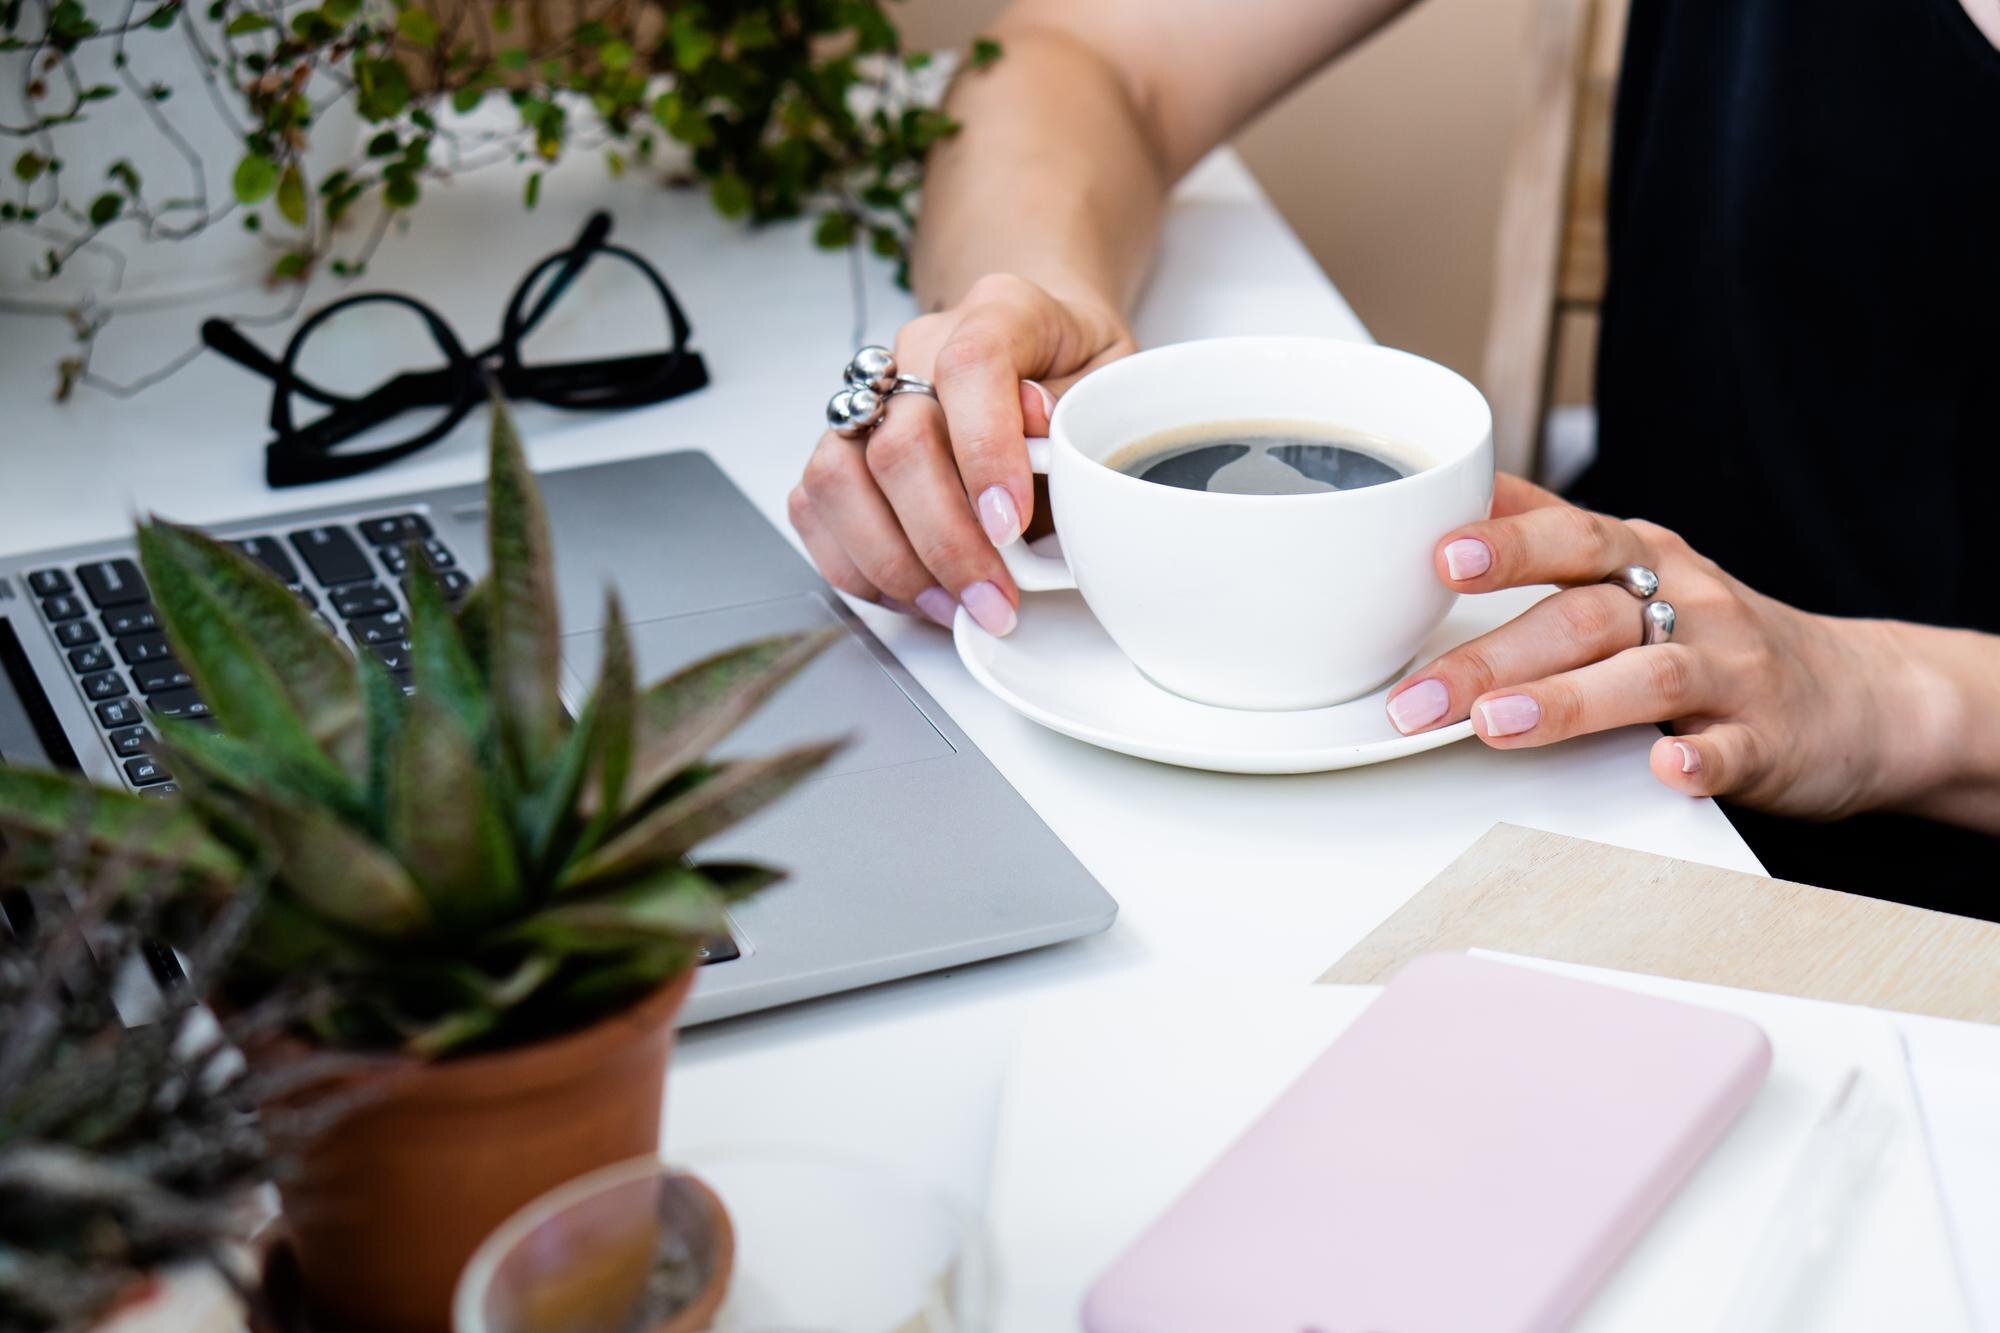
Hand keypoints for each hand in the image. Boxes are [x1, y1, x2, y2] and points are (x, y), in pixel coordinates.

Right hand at [790, 274, 1135, 633]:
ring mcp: (871, 396)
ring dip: (895, 562)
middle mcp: (919, 349)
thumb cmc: (1080, 376)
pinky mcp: (840, 444)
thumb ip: (1080, 423)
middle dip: (945, 540)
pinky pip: (815, 507)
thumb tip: (1041, 468)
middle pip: (899, 442)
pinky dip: (859, 566)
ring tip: (954, 605)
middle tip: (994, 600)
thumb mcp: (1116, 384)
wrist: (1042, 353)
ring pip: (839, 479)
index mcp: (1000, 311)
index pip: (971, 366)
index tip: (1011, 524)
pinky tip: (916, 593)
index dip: (984, 451)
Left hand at [1383, 475, 1906, 817]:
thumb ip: (1557, 533)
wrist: (1860, 695)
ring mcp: (1731, 673)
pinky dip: (1696, 760)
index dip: (1508, 543)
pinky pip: (1732, 749)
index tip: (1442, 556)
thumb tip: (1467, 487)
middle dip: (1493, 656)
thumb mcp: (1643, 565)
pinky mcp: (1768, 740)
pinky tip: (1661, 767)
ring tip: (1497, 725)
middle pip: (1584, 617)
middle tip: (1421, 694)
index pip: (1571, 538)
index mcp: (1646, 562)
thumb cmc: (1720, 633)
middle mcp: (1687, 606)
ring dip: (1567, 701)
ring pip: (1648, 677)